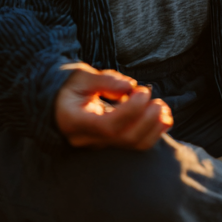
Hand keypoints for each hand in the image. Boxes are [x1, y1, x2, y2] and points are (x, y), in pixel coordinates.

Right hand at [54, 63, 172, 149]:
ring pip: (132, 146)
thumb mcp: (80, 76)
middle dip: (147, 120)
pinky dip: (154, 132)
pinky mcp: (111, 143)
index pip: (108, 126)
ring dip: (154, 127)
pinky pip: (135, 144)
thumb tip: (130, 86)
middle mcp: (87, 138)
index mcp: (75, 121)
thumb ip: (104, 80)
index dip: (131, 111)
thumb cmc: (69, 87)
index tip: (143, 91)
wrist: (58, 104)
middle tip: (157, 100)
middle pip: (123, 139)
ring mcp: (100, 144)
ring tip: (163, 107)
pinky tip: (163, 117)